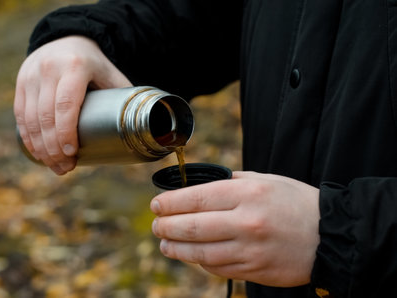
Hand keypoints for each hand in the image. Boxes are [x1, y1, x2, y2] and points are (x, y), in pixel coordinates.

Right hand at [14, 36, 131, 174]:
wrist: (68, 38)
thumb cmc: (95, 64)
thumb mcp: (111, 74)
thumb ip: (124, 97)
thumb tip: (141, 129)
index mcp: (75, 66)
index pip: (66, 104)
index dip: (66, 132)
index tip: (71, 154)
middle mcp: (49, 69)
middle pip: (46, 116)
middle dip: (53, 148)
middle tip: (65, 168)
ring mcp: (31, 75)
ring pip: (30, 118)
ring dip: (40, 147)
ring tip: (54, 166)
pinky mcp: (21, 82)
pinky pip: (20, 114)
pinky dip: (28, 137)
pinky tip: (38, 153)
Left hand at [150, 171, 319, 286]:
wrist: (330, 236)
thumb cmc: (296, 203)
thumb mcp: (265, 180)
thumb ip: (231, 181)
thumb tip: (198, 186)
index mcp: (248, 194)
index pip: (196, 198)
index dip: (170, 202)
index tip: (157, 205)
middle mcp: (246, 222)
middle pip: (192, 227)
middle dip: (166, 227)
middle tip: (156, 225)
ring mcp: (249, 250)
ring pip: (200, 253)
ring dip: (176, 249)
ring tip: (165, 243)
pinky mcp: (254, 271)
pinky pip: (217, 268)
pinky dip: (199, 262)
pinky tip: (192, 255)